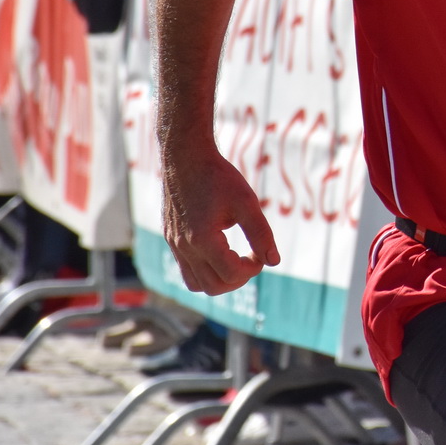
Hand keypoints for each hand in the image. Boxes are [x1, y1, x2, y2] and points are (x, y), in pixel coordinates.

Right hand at [162, 147, 280, 294]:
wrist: (185, 157)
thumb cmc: (218, 176)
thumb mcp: (247, 202)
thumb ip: (261, 233)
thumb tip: (274, 262)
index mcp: (203, 239)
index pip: (232, 274)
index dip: (254, 268)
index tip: (262, 252)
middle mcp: (184, 247)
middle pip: (213, 287)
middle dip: (238, 279)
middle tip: (252, 259)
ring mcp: (174, 245)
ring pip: (196, 284)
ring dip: (220, 279)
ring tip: (237, 260)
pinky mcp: (171, 239)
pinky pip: (186, 269)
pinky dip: (205, 270)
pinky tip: (221, 250)